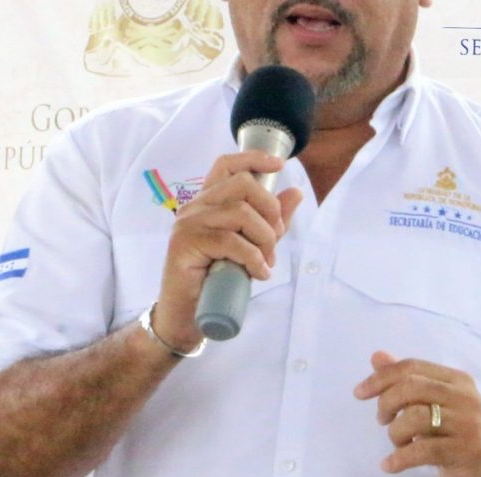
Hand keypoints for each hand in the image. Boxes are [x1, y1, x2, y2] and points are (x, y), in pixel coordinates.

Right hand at [154, 152, 302, 351]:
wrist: (187, 313)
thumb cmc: (217, 278)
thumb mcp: (252, 245)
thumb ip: (271, 220)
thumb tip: (295, 192)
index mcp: (209, 202)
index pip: (227, 165)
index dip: (253, 159)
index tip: (279, 165)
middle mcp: (196, 206)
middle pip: (243, 185)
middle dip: (270, 211)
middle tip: (274, 241)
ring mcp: (188, 224)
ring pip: (242, 213)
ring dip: (264, 240)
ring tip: (265, 263)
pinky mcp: (186, 244)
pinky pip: (232, 242)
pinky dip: (253, 259)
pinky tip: (258, 273)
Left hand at [354, 352, 480, 476]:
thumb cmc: (453, 434)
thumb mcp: (431, 404)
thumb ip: (405, 380)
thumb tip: (376, 356)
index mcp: (456, 380)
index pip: (412, 368)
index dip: (381, 378)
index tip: (359, 393)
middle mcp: (465, 397)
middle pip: (411, 388)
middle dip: (386, 404)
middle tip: (382, 421)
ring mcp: (467, 424)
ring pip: (414, 418)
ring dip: (395, 433)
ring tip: (398, 444)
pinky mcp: (465, 452)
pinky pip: (421, 451)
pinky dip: (398, 459)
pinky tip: (389, 465)